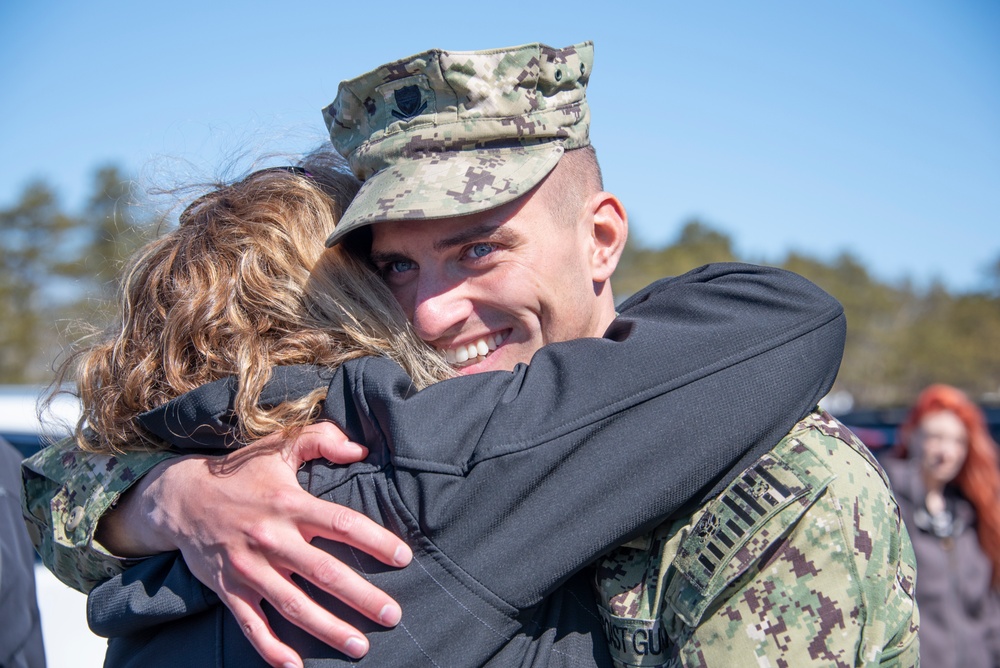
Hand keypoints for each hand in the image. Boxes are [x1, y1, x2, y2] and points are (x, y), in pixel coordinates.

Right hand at [98, 422, 411, 666]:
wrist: (180, 498)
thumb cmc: (241, 472)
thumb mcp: (279, 446)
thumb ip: (322, 440)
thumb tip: (362, 449)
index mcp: (290, 504)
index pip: (341, 524)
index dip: (375, 540)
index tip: (403, 557)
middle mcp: (272, 538)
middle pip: (324, 573)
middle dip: (361, 597)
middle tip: (393, 615)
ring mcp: (249, 568)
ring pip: (293, 605)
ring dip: (327, 629)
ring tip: (360, 646)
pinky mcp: (229, 589)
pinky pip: (251, 624)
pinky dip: (271, 648)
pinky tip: (295, 666)